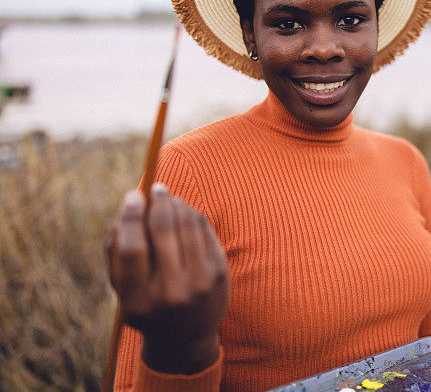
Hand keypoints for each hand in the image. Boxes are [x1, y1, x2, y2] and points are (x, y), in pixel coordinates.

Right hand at [106, 183, 229, 373]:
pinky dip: (192, 215)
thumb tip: (129, 204)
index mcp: (137, 301)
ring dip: (177, 204)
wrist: (186, 337)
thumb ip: (116, 251)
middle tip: (155, 188)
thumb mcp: (123, 289)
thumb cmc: (148, 303)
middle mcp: (169, 293)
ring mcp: (199, 284)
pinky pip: (204, 230)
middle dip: (158, 202)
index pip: (131, 248)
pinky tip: (184, 212)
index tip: (133, 195)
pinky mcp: (219, 273)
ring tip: (169, 198)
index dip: (131, 216)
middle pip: (161, 230)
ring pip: (187, 224)